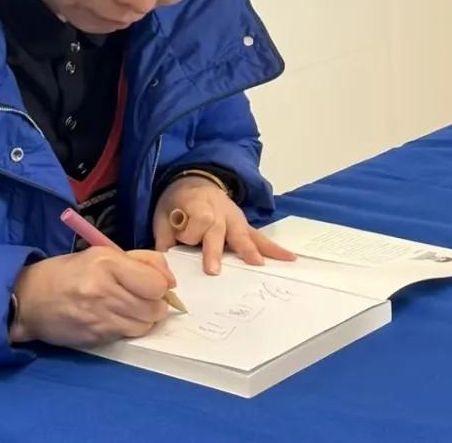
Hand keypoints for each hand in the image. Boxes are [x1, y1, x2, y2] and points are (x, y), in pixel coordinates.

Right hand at [10, 247, 174, 346]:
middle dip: (155, 303)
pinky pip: (128, 335)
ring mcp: (100, 318)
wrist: (29, 299)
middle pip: (155, 308)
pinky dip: (128, 327)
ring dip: (144, 317)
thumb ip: (140, 261)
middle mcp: (105, 291)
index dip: (161, 285)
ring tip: (128, 307)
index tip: (153, 283)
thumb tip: (170, 280)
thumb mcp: (101, 253)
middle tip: (142, 296)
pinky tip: (114, 317)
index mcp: (107, 263)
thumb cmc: (67, 272)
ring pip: (145, 325)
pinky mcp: (96, 338)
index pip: (156, 284)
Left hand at [153, 175, 296, 274]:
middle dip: (215, 250)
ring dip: (250, 250)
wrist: (195, 181)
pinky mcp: (244, 225)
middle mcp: (218, 210)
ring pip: (243, 234)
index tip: (182, 238)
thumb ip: (164, 235)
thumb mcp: (162, 213)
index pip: (196, 222)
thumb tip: (165, 260)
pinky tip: (289, 258)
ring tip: (259, 265)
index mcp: (197, 204)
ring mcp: (235, 217)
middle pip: (218, 229)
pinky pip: (259, 237)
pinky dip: (273, 248)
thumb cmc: (178, 202)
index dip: (188, 233)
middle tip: (213, 270)